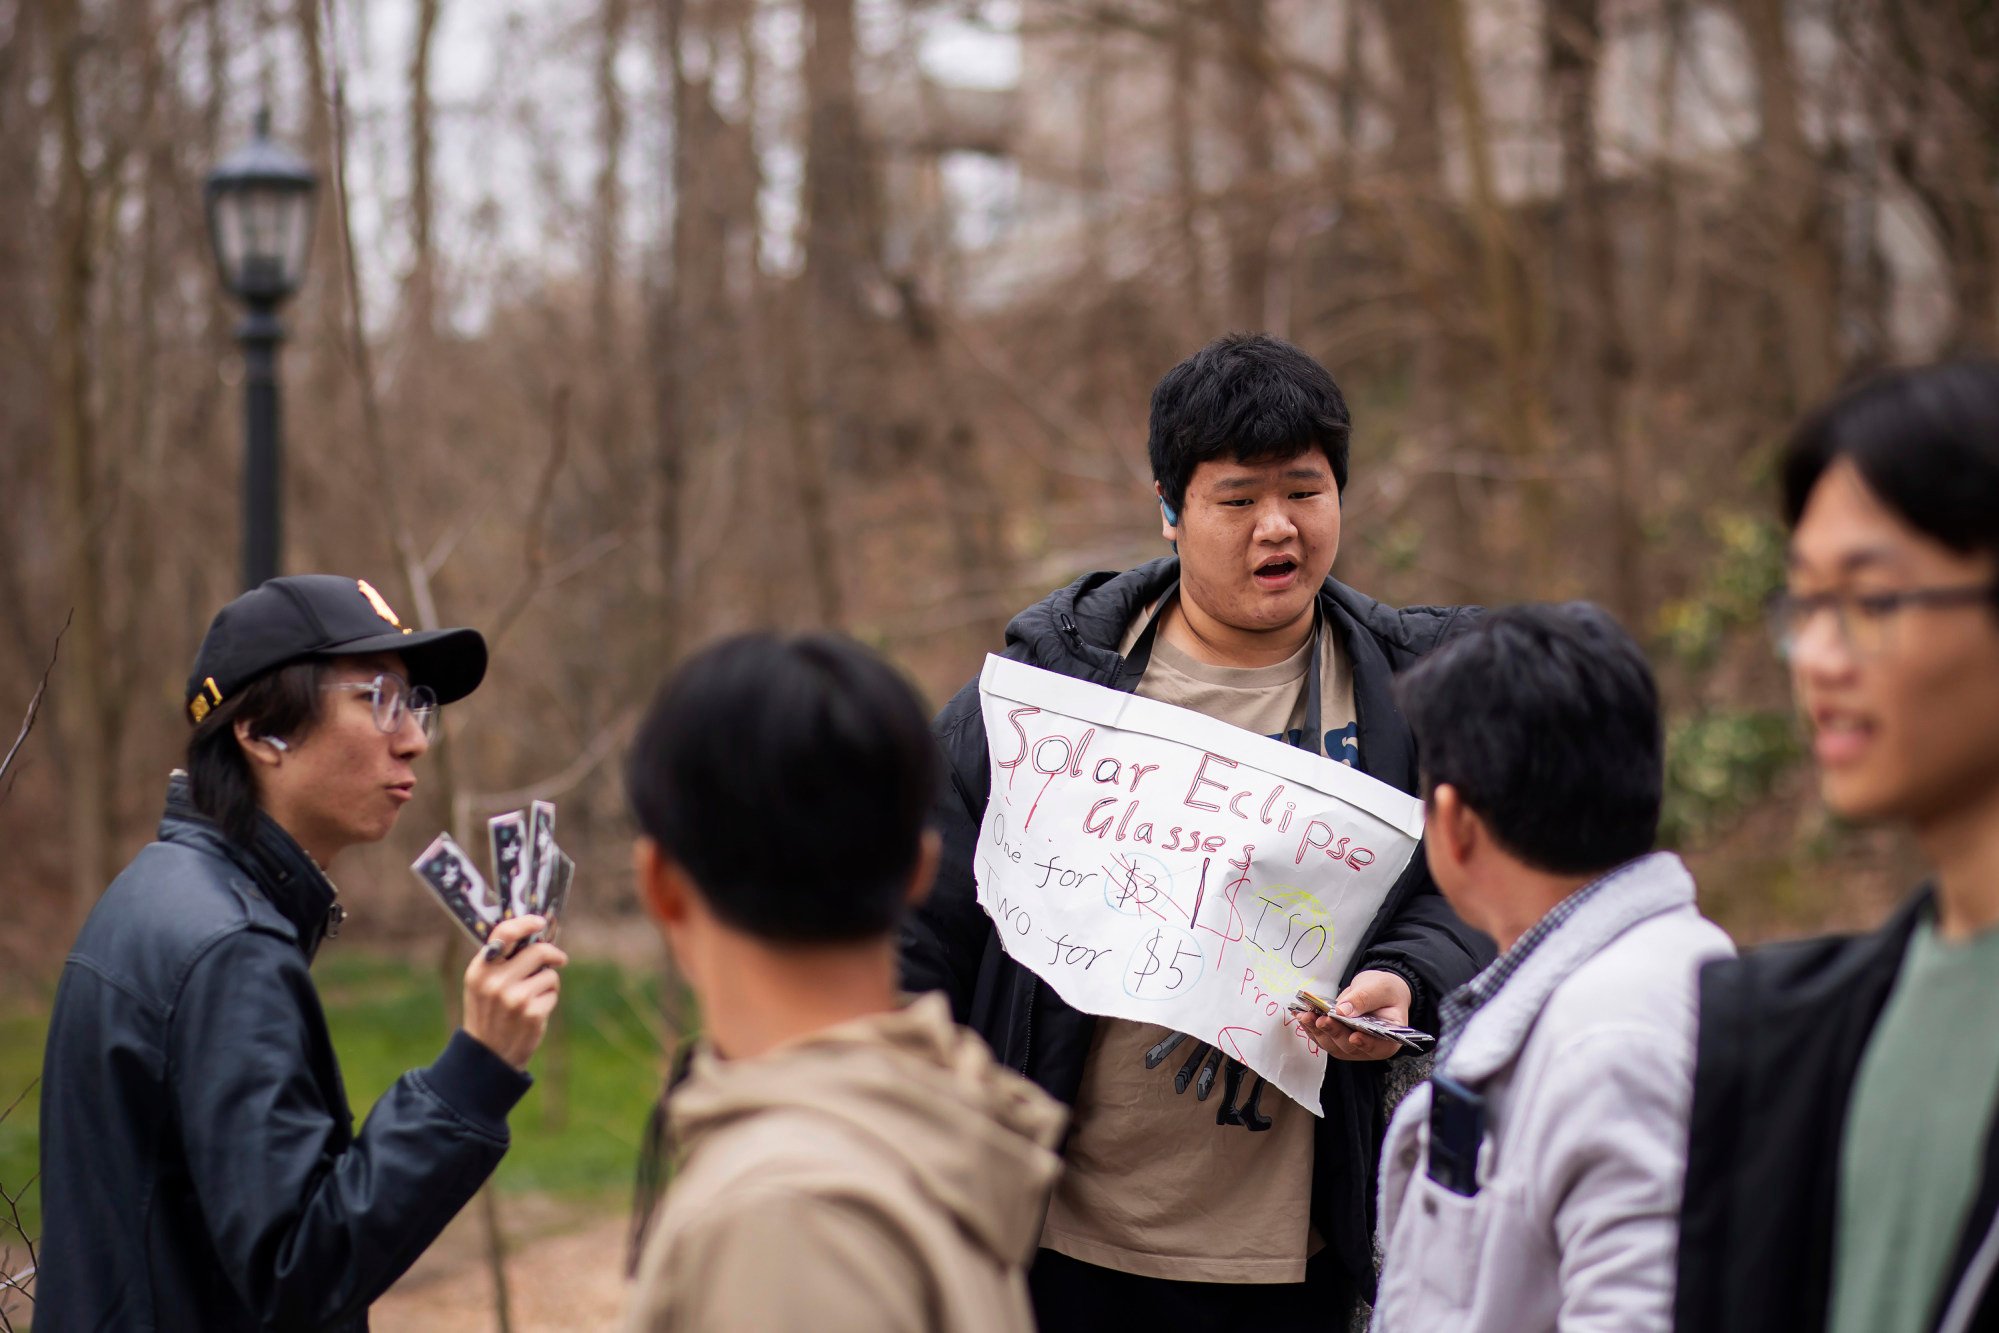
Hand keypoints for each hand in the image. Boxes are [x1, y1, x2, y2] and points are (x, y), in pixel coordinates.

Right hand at [462, 915, 567, 1069]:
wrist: (488, 1055)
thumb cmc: (489, 1012)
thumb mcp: (482, 984)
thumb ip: (501, 960)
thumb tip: (535, 933)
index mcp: (480, 970)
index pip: (504, 933)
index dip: (526, 923)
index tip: (540, 921)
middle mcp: (495, 982)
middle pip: (538, 951)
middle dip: (553, 954)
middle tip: (559, 959)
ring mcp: (514, 998)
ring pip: (550, 974)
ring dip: (548, 983)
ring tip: (532, 998)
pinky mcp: (532, 1014)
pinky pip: (553, 994)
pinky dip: (549, 1000)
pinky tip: (534, 1013)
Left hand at [1305, 969, 1410, 1062]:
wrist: (1375, 991)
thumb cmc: (1385, 991)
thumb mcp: (1380, 989)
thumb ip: (1364, 999)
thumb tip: (1342, 1010)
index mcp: (1388, 1038)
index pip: (1378, 1046)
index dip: (1366, 1044)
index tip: (1354, 1037)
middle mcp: (1369, 1047)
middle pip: (1350, 1046)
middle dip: (1334, 1032)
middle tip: (1321, 1019)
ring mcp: (1351, 1046)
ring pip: (1332, 1044)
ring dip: (1317, 1031)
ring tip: (1305, 1015)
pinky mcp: (1337, 1040)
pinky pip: (1322, 1037)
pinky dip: (1310, 1027)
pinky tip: (1301, 1015)